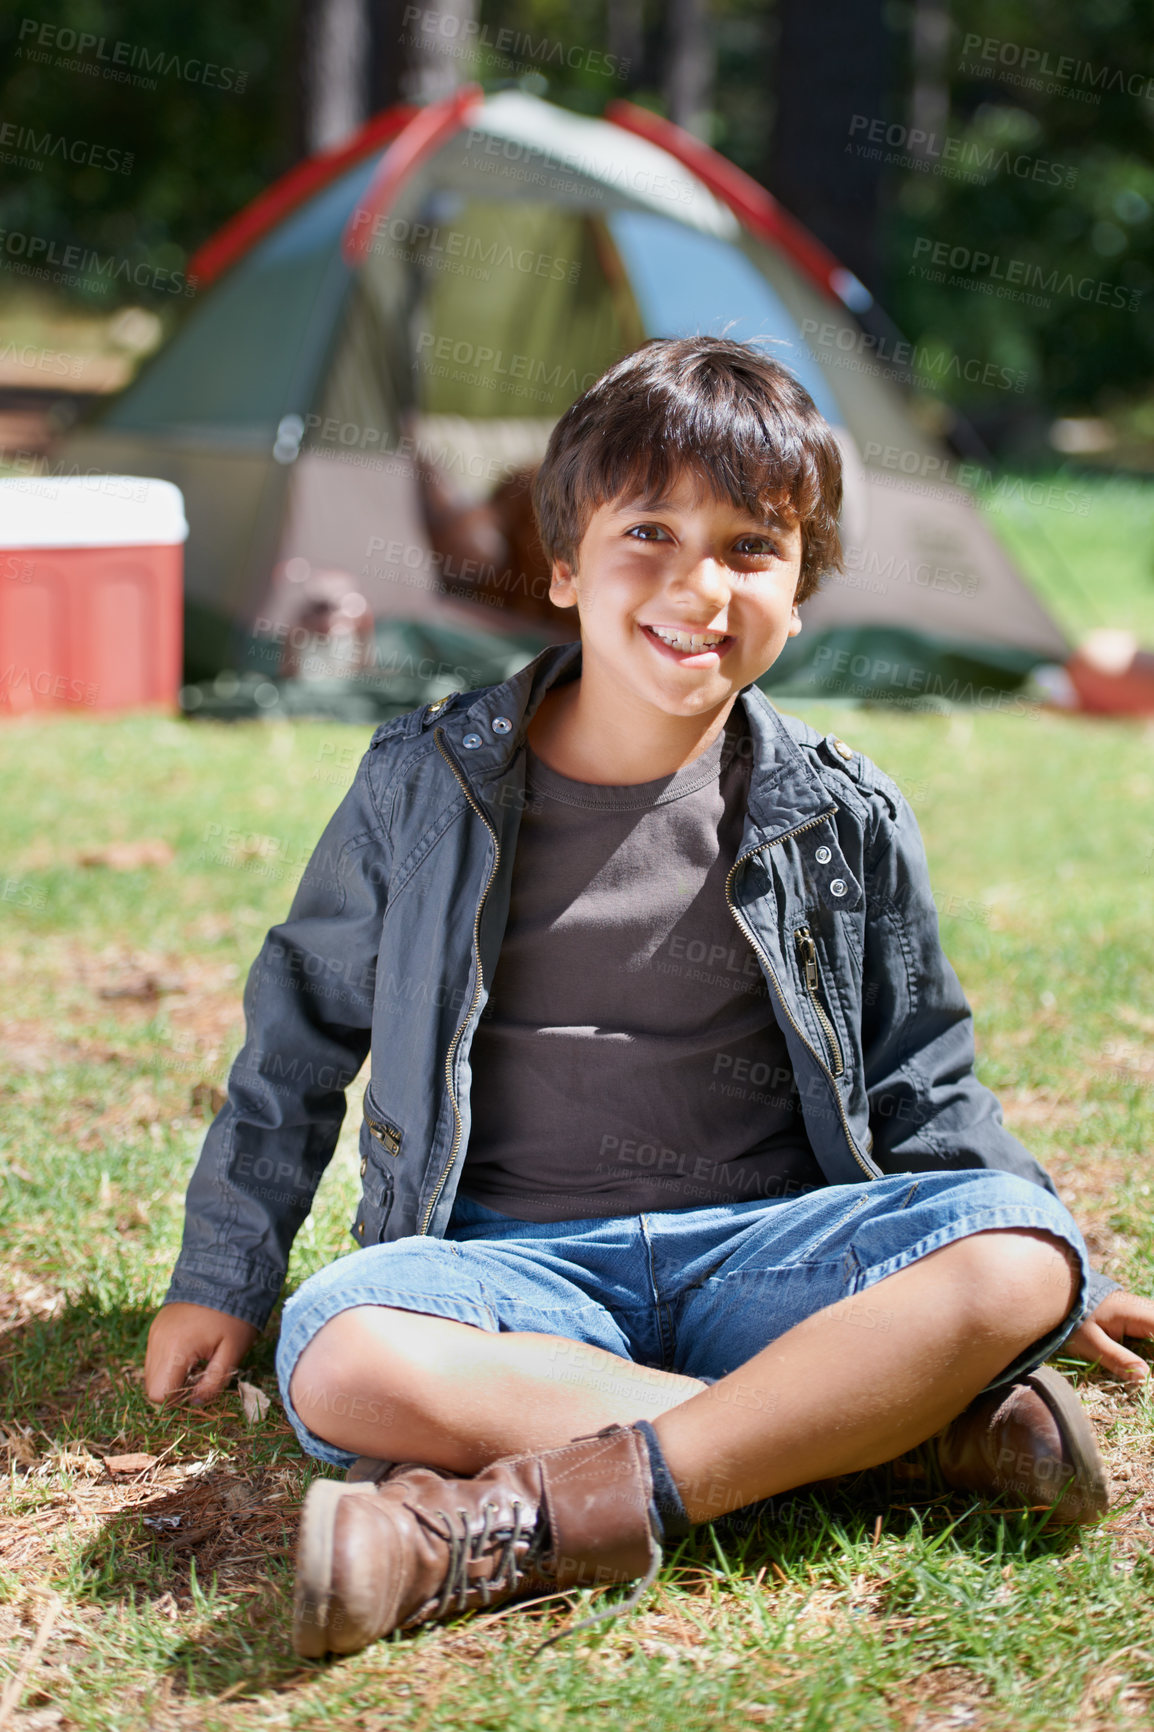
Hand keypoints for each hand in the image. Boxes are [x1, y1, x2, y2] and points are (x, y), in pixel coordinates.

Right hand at [144, 1302, 259, 1406]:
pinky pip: (155, 1356)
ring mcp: (154, 1333)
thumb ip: (213, 1383)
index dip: (179, 1400)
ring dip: (171, 1375)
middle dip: (174, 1389)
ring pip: (152, 1372)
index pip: (159, 1395)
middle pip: (152, 1386)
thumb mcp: (233, 1352)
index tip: (200, 1388)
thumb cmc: (234, 1316)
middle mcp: (157, 1341)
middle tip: (200, 1375)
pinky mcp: (157, 1327)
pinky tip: (191, 1350)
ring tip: (197, 1362)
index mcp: (175, 1349)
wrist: (227, 1275)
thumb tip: (195, 1403)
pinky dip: (169, 1361)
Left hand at [1063, 1290, 1153, 1387]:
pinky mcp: (1134, 1314)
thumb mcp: (1090, 1342)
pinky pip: (1151, 1327)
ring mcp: (1139, 1310)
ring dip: (1152, 1350)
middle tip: (1149, 1374)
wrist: (1056, 1293)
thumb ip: (1117, 1358)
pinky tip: (1147, 1361)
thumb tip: (1144, 1376)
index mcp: (1133, 1313)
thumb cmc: (1071, 1319)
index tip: (1153, 1370)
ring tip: (1147, 1371)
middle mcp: (1141, 1308)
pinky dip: (1151, 1342)